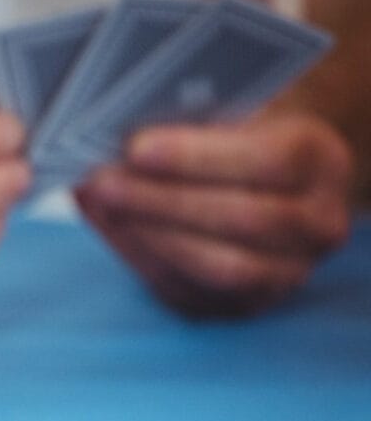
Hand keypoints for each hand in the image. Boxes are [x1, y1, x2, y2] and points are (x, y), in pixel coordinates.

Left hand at [75, 113, 352, 314]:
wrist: (264, 186)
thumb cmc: (237, 139)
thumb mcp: (231, 115)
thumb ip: (187, 121)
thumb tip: (115, 130)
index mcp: (321, 162)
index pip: (271, 161)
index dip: (199, 156)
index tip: (137, 148)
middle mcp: (317, 224)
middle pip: (243, 220)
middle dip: (162, 200)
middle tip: (103, 179)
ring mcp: (285, 273)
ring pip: (219, 266)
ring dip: (147, 232)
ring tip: (99, 200)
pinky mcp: (242, 305)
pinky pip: (187, 290)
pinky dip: (138, 254)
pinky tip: (107, 223)